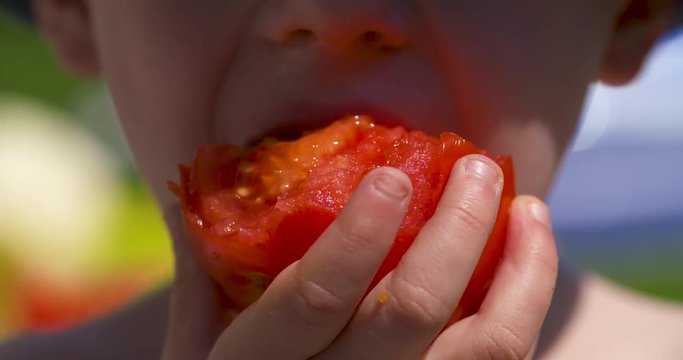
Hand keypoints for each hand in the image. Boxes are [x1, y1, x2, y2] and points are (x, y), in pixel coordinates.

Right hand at [161, 154, 557, 359]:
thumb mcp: (194, 351)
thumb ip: (200, 280)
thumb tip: (200, 200)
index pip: (316, 297)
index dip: (358, 233)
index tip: (393, 172)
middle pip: (412, 311)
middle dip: (456, 228)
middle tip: (476, 167)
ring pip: (484, 349)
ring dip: (519, 270)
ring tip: (527, 207)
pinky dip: (527, 305)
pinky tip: (529, 259)